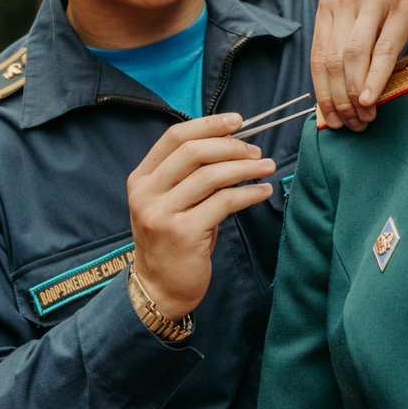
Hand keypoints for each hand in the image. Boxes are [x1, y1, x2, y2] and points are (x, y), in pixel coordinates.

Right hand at [125, 115, 274, 320]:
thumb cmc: (172, 241)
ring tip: (266, 167)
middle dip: (231, 146)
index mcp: (141, 179)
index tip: (237, 121)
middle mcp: (147, 193)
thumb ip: (188, 175)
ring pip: (211, 175)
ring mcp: (162, 213)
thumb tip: (232, 143)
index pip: (174, 137)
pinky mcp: (184, 233)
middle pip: (193, 151)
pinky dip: (249, 193)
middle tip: (256, 151)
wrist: (159, 288)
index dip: (208, 124)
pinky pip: (224, 202)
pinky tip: (263, 192)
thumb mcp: (170, 203)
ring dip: (245, 167)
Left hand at [311, 0, 407, 130]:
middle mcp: (346, 2)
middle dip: (338, 100)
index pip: (317, 58)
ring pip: (353, 57)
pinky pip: (383, 49)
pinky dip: (375, 78)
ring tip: (365, 117)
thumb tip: (340, 85)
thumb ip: (347, 34)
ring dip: (355, 94)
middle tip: (351, 125)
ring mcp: (373, 3)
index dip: (322, 94)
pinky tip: (372, 98)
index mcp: (329, 5)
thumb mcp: (359, 3)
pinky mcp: (401, 7)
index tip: (330, 120)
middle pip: (332, 62)